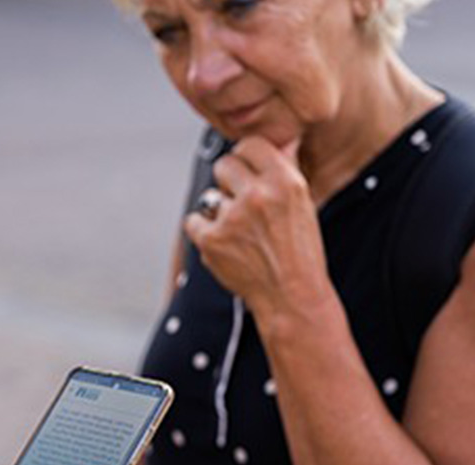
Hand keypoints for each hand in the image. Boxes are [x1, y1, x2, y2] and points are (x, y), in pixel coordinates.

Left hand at [184, 137, 331, 321]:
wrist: (291, 294)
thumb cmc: (299, 249)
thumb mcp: (302, 202)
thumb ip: (287, 168)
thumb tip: (284, 138)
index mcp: (285, 181)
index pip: (251, 145)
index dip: (246, 158)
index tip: (247, 170)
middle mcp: (258, 195)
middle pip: (225, 165)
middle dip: (229, 181)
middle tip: (241, 202)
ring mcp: (232, 218)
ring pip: (209, 195)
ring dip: (219, 210)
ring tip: (240, 230)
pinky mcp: (211, 240)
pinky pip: (193, 221)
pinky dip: (203, 232)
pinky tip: (224, 244)